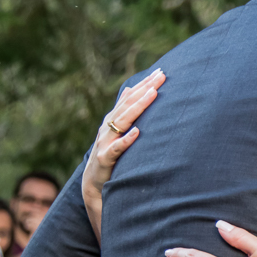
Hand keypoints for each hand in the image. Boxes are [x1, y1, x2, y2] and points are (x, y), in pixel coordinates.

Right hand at [82, 70, 165, 240]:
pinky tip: (137, 132)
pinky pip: (116, 149)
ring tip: (153, 95)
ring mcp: (105, 142)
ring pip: (122, 122)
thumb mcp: (117, 131)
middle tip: (162, 76)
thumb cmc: (110, 155)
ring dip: (138, 108)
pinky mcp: (104, 159)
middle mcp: (108, 128)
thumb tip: (130, 90)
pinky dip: (126, 140)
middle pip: (128, 105)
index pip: (131, 98)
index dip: (145, 84)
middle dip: (145, 89)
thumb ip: (124, 112)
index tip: (161, 72)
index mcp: (113, 120)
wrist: (94, 184)